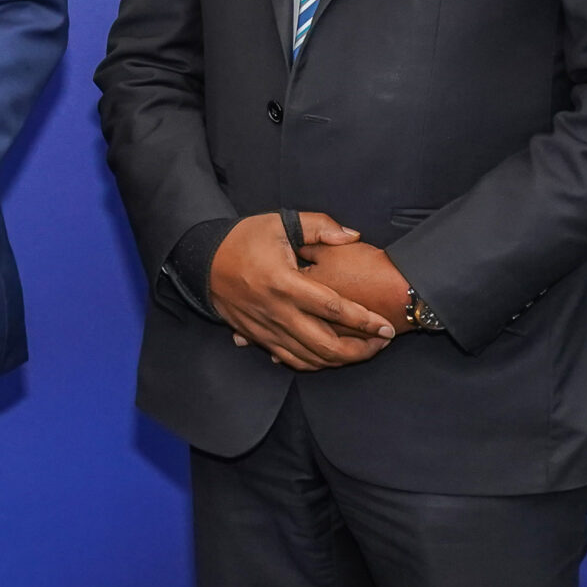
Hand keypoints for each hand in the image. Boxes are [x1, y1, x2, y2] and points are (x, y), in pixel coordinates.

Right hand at [207, 212, 395, 370]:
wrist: (201, 261)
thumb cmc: (243, 239)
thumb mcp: (279, 222)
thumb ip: (319, 227)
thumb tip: (352, 236)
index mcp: (283, 282)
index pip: (332, 307)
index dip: (363, 320)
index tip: (385, 326)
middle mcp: (275, 311)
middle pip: (324, 345)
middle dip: (359, 350)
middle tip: (381, 343)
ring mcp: (266, 329)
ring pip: (309, 359)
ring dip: (340, 360)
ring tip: (363, 351)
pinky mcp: (258, 337)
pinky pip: (290, 360)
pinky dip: (314, 364)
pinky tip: (331, 357)